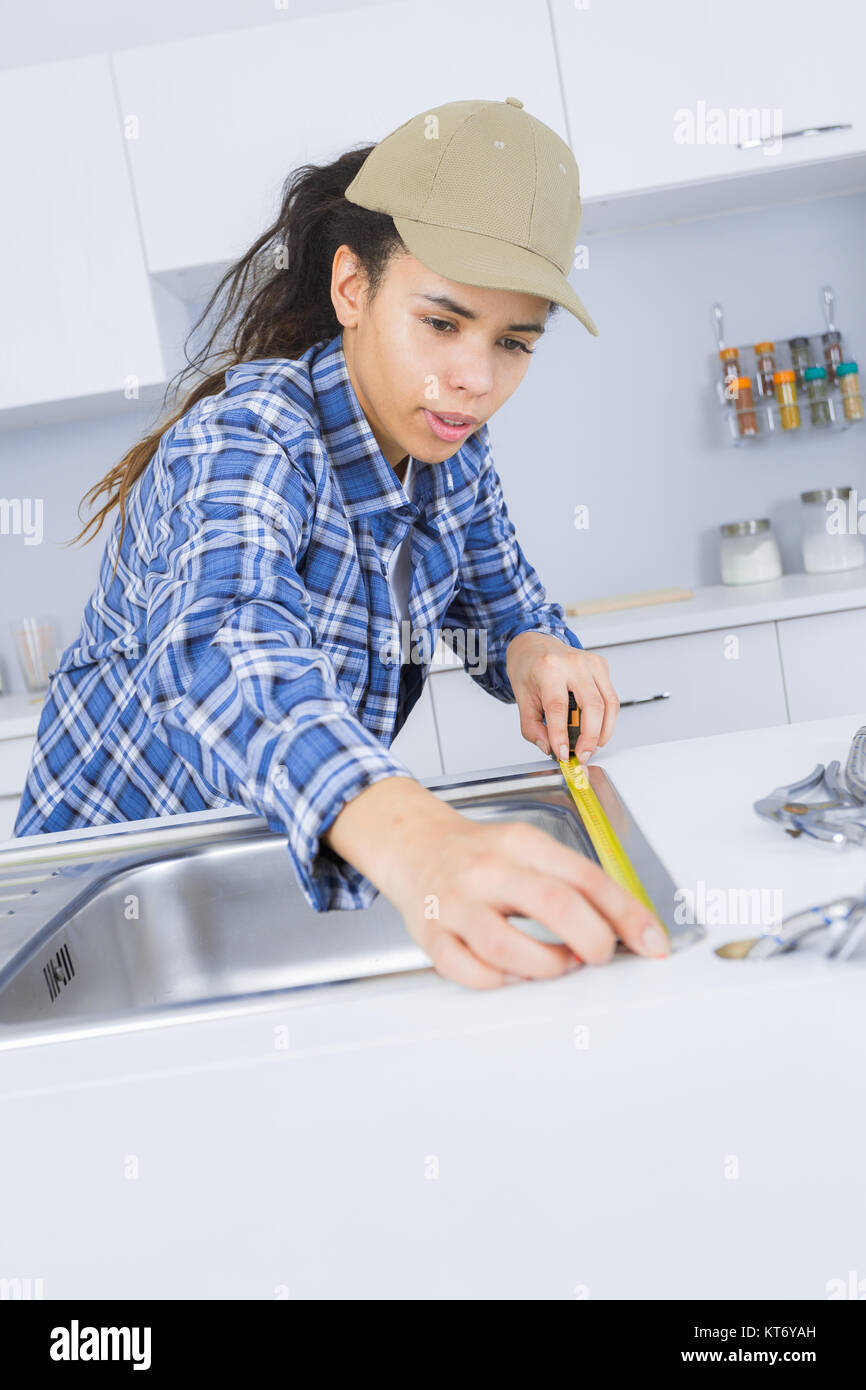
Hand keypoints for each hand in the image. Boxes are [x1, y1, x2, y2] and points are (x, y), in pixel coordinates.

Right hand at [382, 806, 669, 988]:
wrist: (413, 843)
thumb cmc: (479, 854)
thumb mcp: (530, 850)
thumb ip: (574, 883)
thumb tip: (628, 927)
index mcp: (521, 844)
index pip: (586, 877)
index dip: (627, 914)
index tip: (651, 941)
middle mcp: (488, 870)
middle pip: (553, 905)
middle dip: (592, 941)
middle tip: (600, 955)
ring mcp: (456, 903)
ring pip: (507, 947)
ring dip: (547, 966)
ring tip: (558, 963)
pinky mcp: (431, 935)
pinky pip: (469, 972)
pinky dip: (499, 981)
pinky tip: (512, 972)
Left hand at [505, 631, 618, 763]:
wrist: (534, 644)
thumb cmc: (528, 667)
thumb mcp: (521, 697)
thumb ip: (531, 726)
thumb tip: (548, 747)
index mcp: (548, 668)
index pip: (558, 707)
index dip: (561, 734)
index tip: (562, 753)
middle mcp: (573, 662)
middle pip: (592, 706)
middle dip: (589, 738)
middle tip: (582, 755)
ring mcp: (591, 662)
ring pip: (608, 703)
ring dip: (603, 731)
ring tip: (592, 746)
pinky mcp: (601, 665)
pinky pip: (611, 697)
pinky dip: (607, 718)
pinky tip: (598, 729)